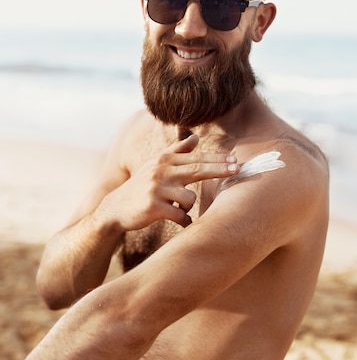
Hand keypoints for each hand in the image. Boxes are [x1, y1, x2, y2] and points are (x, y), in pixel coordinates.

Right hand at [97, 134, 238, 229]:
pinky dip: (184, 220)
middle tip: (238, 169)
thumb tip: (195, 138)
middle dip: (219, 169)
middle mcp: (160, 171)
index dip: (217, 160)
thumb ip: (176, 151)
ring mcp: (156, 189)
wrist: (114, 209)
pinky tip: (180, 221)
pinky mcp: (153, 207)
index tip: (235, 161)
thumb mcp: (156, 165)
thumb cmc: (141, 186)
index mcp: (164, 160)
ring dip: (188, 207)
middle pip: (197, 169)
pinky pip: (180, 216)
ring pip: (189, 198)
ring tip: (178, 209)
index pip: (196, 158)